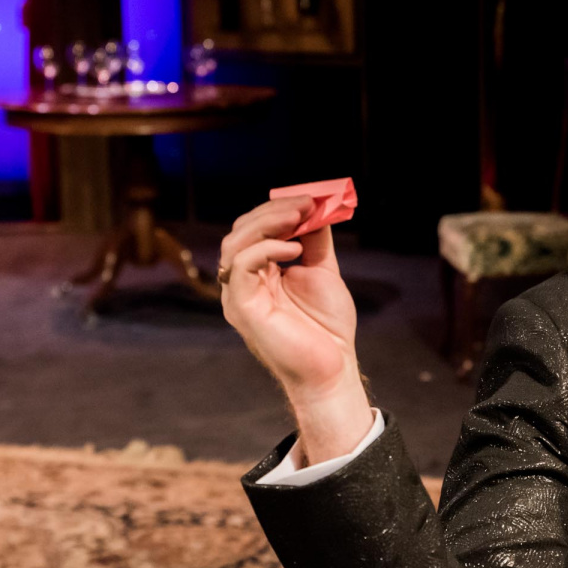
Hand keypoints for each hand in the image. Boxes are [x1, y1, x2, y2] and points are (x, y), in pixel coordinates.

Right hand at [219, 197, 372, 456]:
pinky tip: (294, 250)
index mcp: (259, 273)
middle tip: (305, 203)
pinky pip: (241, 267)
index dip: (277, 209)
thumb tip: (316, 207)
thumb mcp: (323, 272)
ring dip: (267, 223)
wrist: (333, 368)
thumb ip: (315, 241)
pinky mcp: (241, 308)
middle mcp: (243, 282)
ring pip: (235, 243)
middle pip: (241, 231)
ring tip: (299, 218)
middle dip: (272, 212)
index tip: (309, 199)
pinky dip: (266, 249)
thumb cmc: (327, 328)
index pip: (254, 229)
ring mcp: (238, 295)